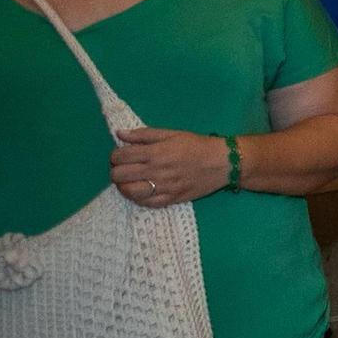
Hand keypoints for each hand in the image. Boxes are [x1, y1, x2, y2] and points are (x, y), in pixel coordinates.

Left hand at [110, 129, 229, 207]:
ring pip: (128, 192)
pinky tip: (142, 191)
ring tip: (130, 181)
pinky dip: (138, 197)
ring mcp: (162, 187)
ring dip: (124, 186)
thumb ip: (144, 134)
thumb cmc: (197, 145)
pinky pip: (145, 203)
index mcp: (155, 153)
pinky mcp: (170, 199)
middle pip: (119, 175)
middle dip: (117, 170)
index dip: (115, 155)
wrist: (222, 163)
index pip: (120, 156)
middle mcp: (156, 171)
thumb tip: (120, 134)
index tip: (122, 155)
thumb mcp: (172, 134)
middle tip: (125, 168)